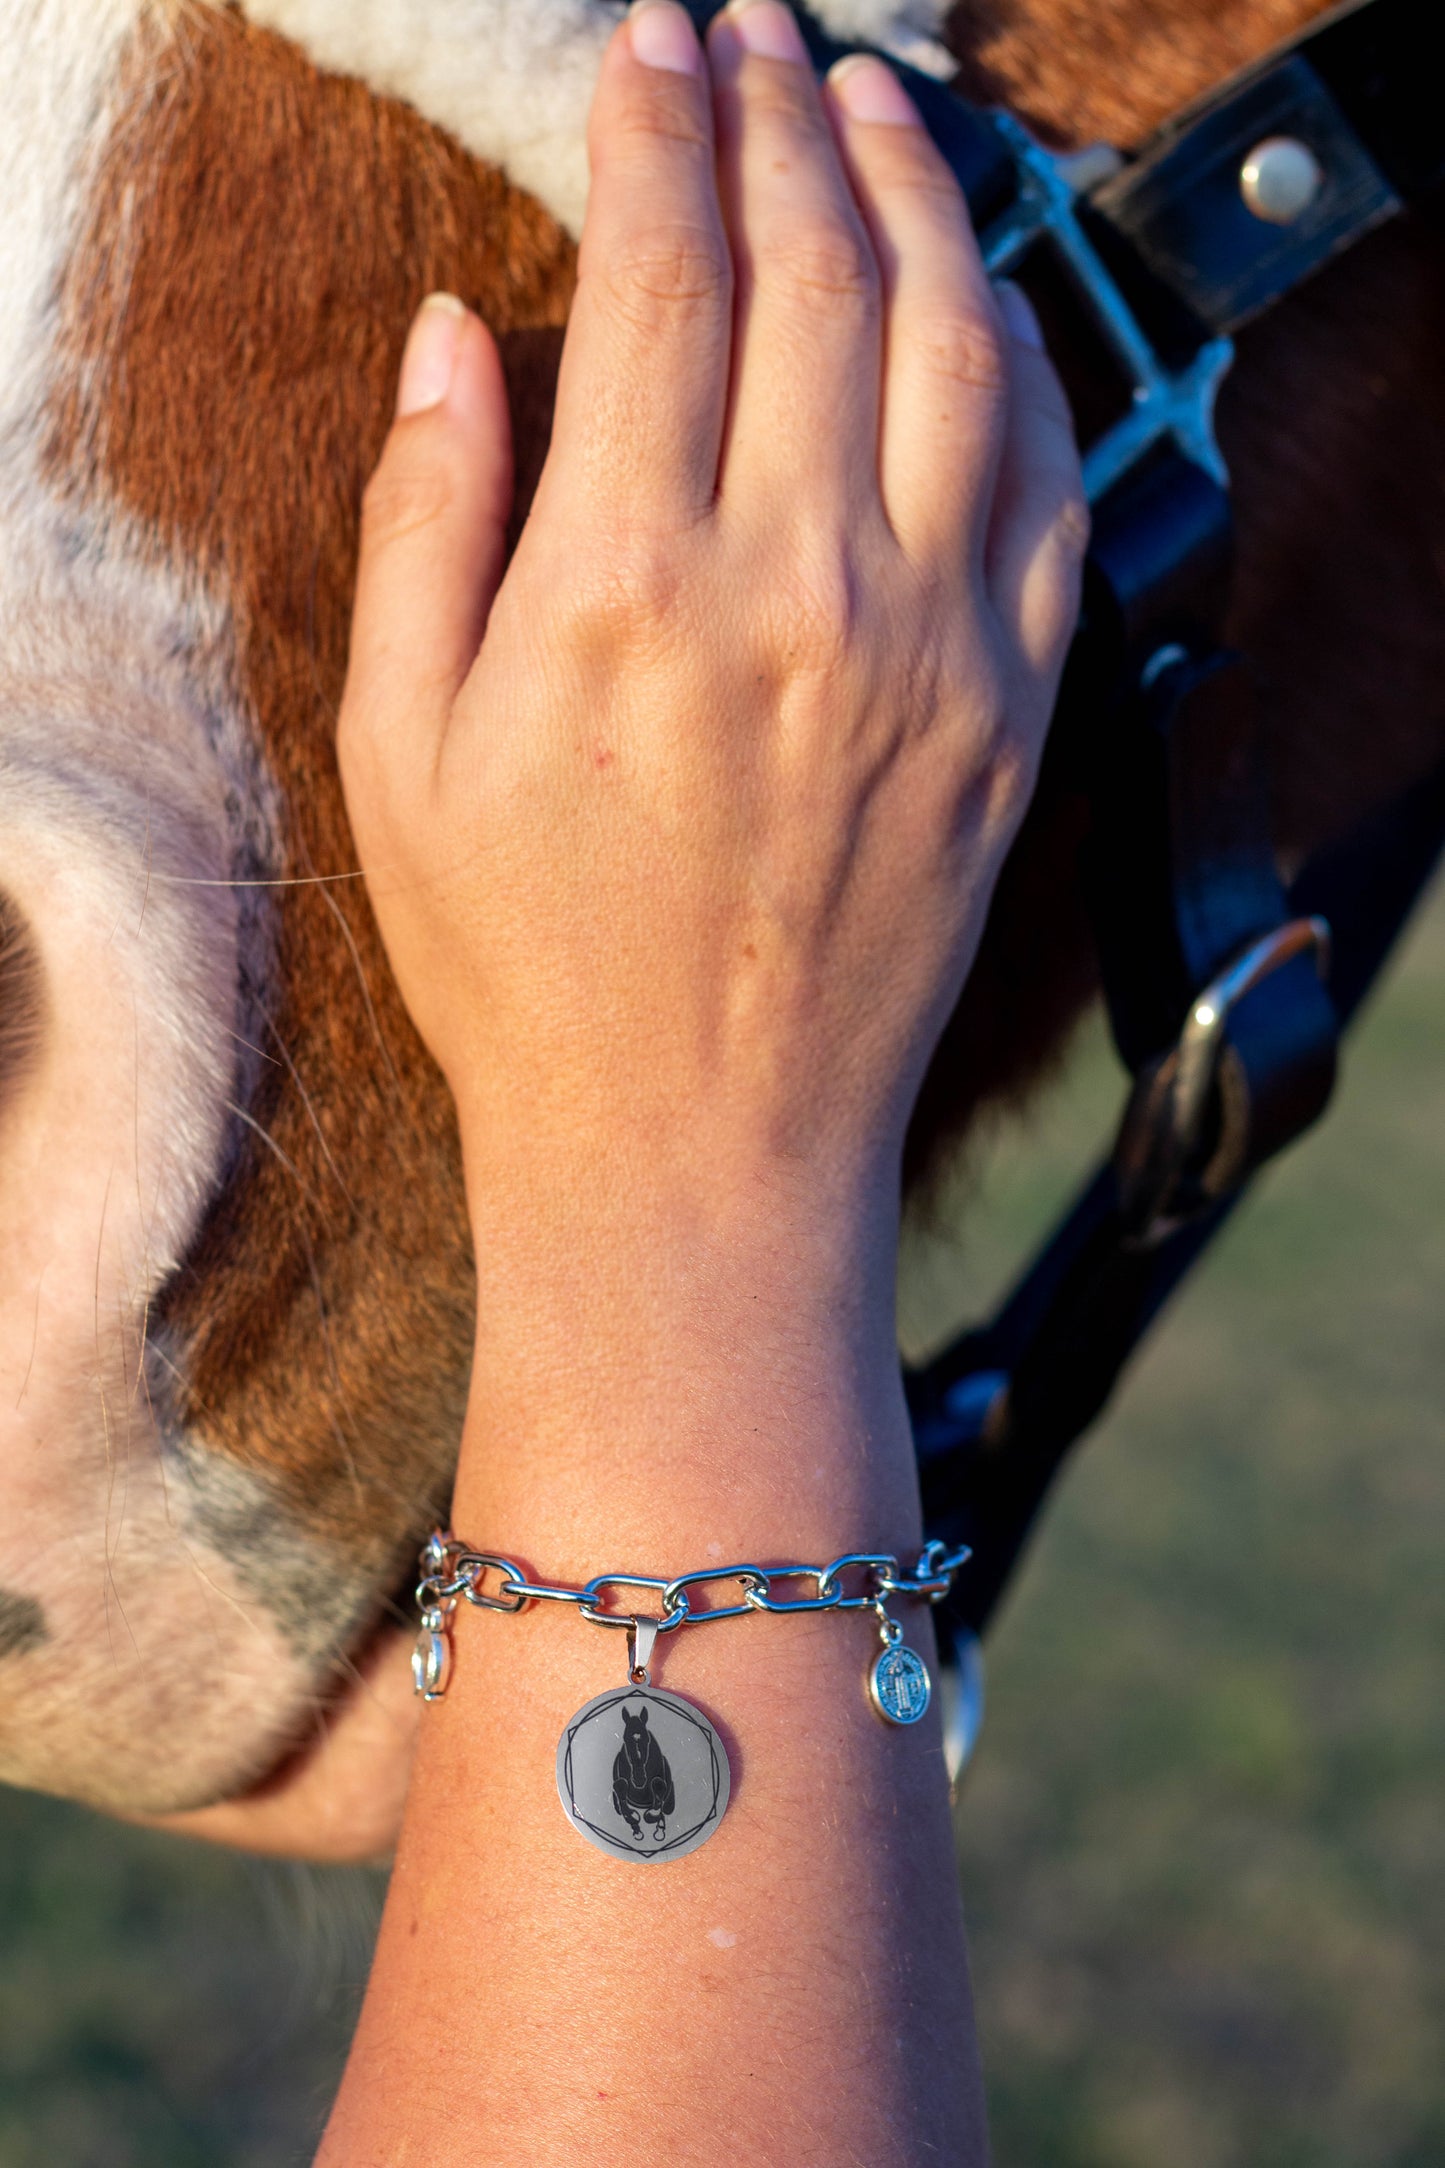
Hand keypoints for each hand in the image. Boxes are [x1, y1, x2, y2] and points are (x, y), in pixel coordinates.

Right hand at [338, 0, 1084, 1244]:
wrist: (701, 1147)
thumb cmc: (531, 973)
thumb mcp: (401, 758)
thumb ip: (426, 525)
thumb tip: (461, 336)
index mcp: (624, 586)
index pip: (661, 275)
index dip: (654, 126)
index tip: (648, 42)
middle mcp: (797, 587)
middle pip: (811, 269)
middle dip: (776, 114)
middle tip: (750, 33)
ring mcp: (931, 642)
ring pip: (951, 340)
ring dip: (911, 192)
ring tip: (867, 103)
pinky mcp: (1012, 707)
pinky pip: (1044, 476)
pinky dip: (1017, 353)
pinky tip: (976, 292)